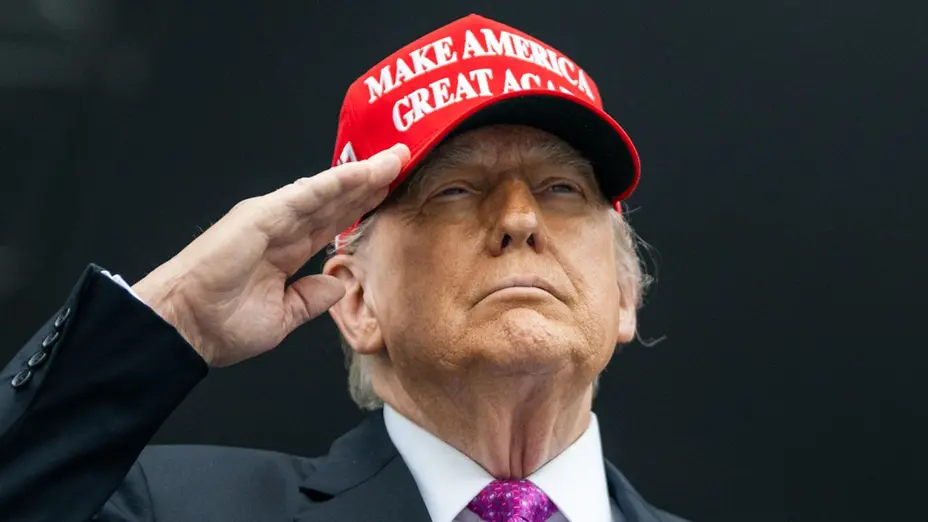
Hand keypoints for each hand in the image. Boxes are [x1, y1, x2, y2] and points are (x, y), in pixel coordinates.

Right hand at [131, 144, 409, 366]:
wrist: (187, 330)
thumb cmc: (221, 324)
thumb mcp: (283, 316)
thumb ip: (311, 298)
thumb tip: (336, 284)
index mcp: (286, 250)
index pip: (333, 221)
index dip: (362, 205)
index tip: (391, 193)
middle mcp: (281, 228)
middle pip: (336, 199)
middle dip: (370, 182)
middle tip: (403, 162)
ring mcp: (272, 218)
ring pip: (326, 191)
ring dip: (361, 175)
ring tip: (394, 158)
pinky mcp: (261, 216)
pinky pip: (305, 195)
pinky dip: (335, 182)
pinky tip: (361, 172)